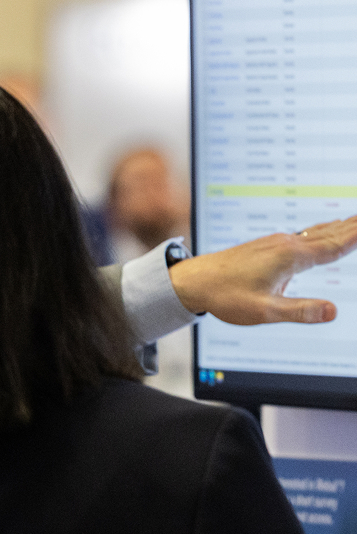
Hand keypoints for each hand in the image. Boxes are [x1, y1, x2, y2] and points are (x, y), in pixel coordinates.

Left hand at [168, 216, 356, 324]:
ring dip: (337, 227)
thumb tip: (333, 311)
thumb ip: (300, 311)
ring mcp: (274, 243)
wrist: (193, 280)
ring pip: (313, 233)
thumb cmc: (226, 296)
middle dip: (352, 227)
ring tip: (353, 221)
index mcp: (289, 258)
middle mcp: (284, 245)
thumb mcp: (265, 311)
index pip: (332, 247)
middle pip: (327, 235)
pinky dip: (318, 232)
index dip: (355, 237)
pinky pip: (300, 236)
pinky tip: (315, 235)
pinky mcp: (264, 246)